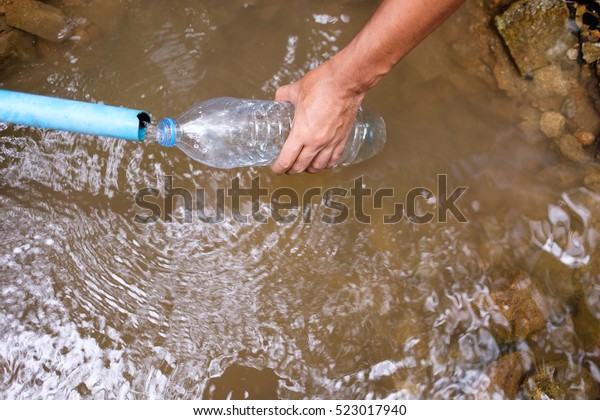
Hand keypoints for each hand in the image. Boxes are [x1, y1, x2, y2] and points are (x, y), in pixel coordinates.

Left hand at [271, 59, 364, 174]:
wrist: (346, 81)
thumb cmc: (323, 85)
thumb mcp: (296, 89)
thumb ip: (284, 95)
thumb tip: (279, 98)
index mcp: (301, 133)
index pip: (286, 160)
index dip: (278, 168)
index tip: (275, 167)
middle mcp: (316, 142)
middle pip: (300, 167)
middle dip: (290, 170)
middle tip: (286, 168)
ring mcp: (330, 142)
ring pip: (318, 166)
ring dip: (308, 169)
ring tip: (303, 167)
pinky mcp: (342, 138)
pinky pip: (333, 159)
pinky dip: (326, 164)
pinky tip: (323, 163)